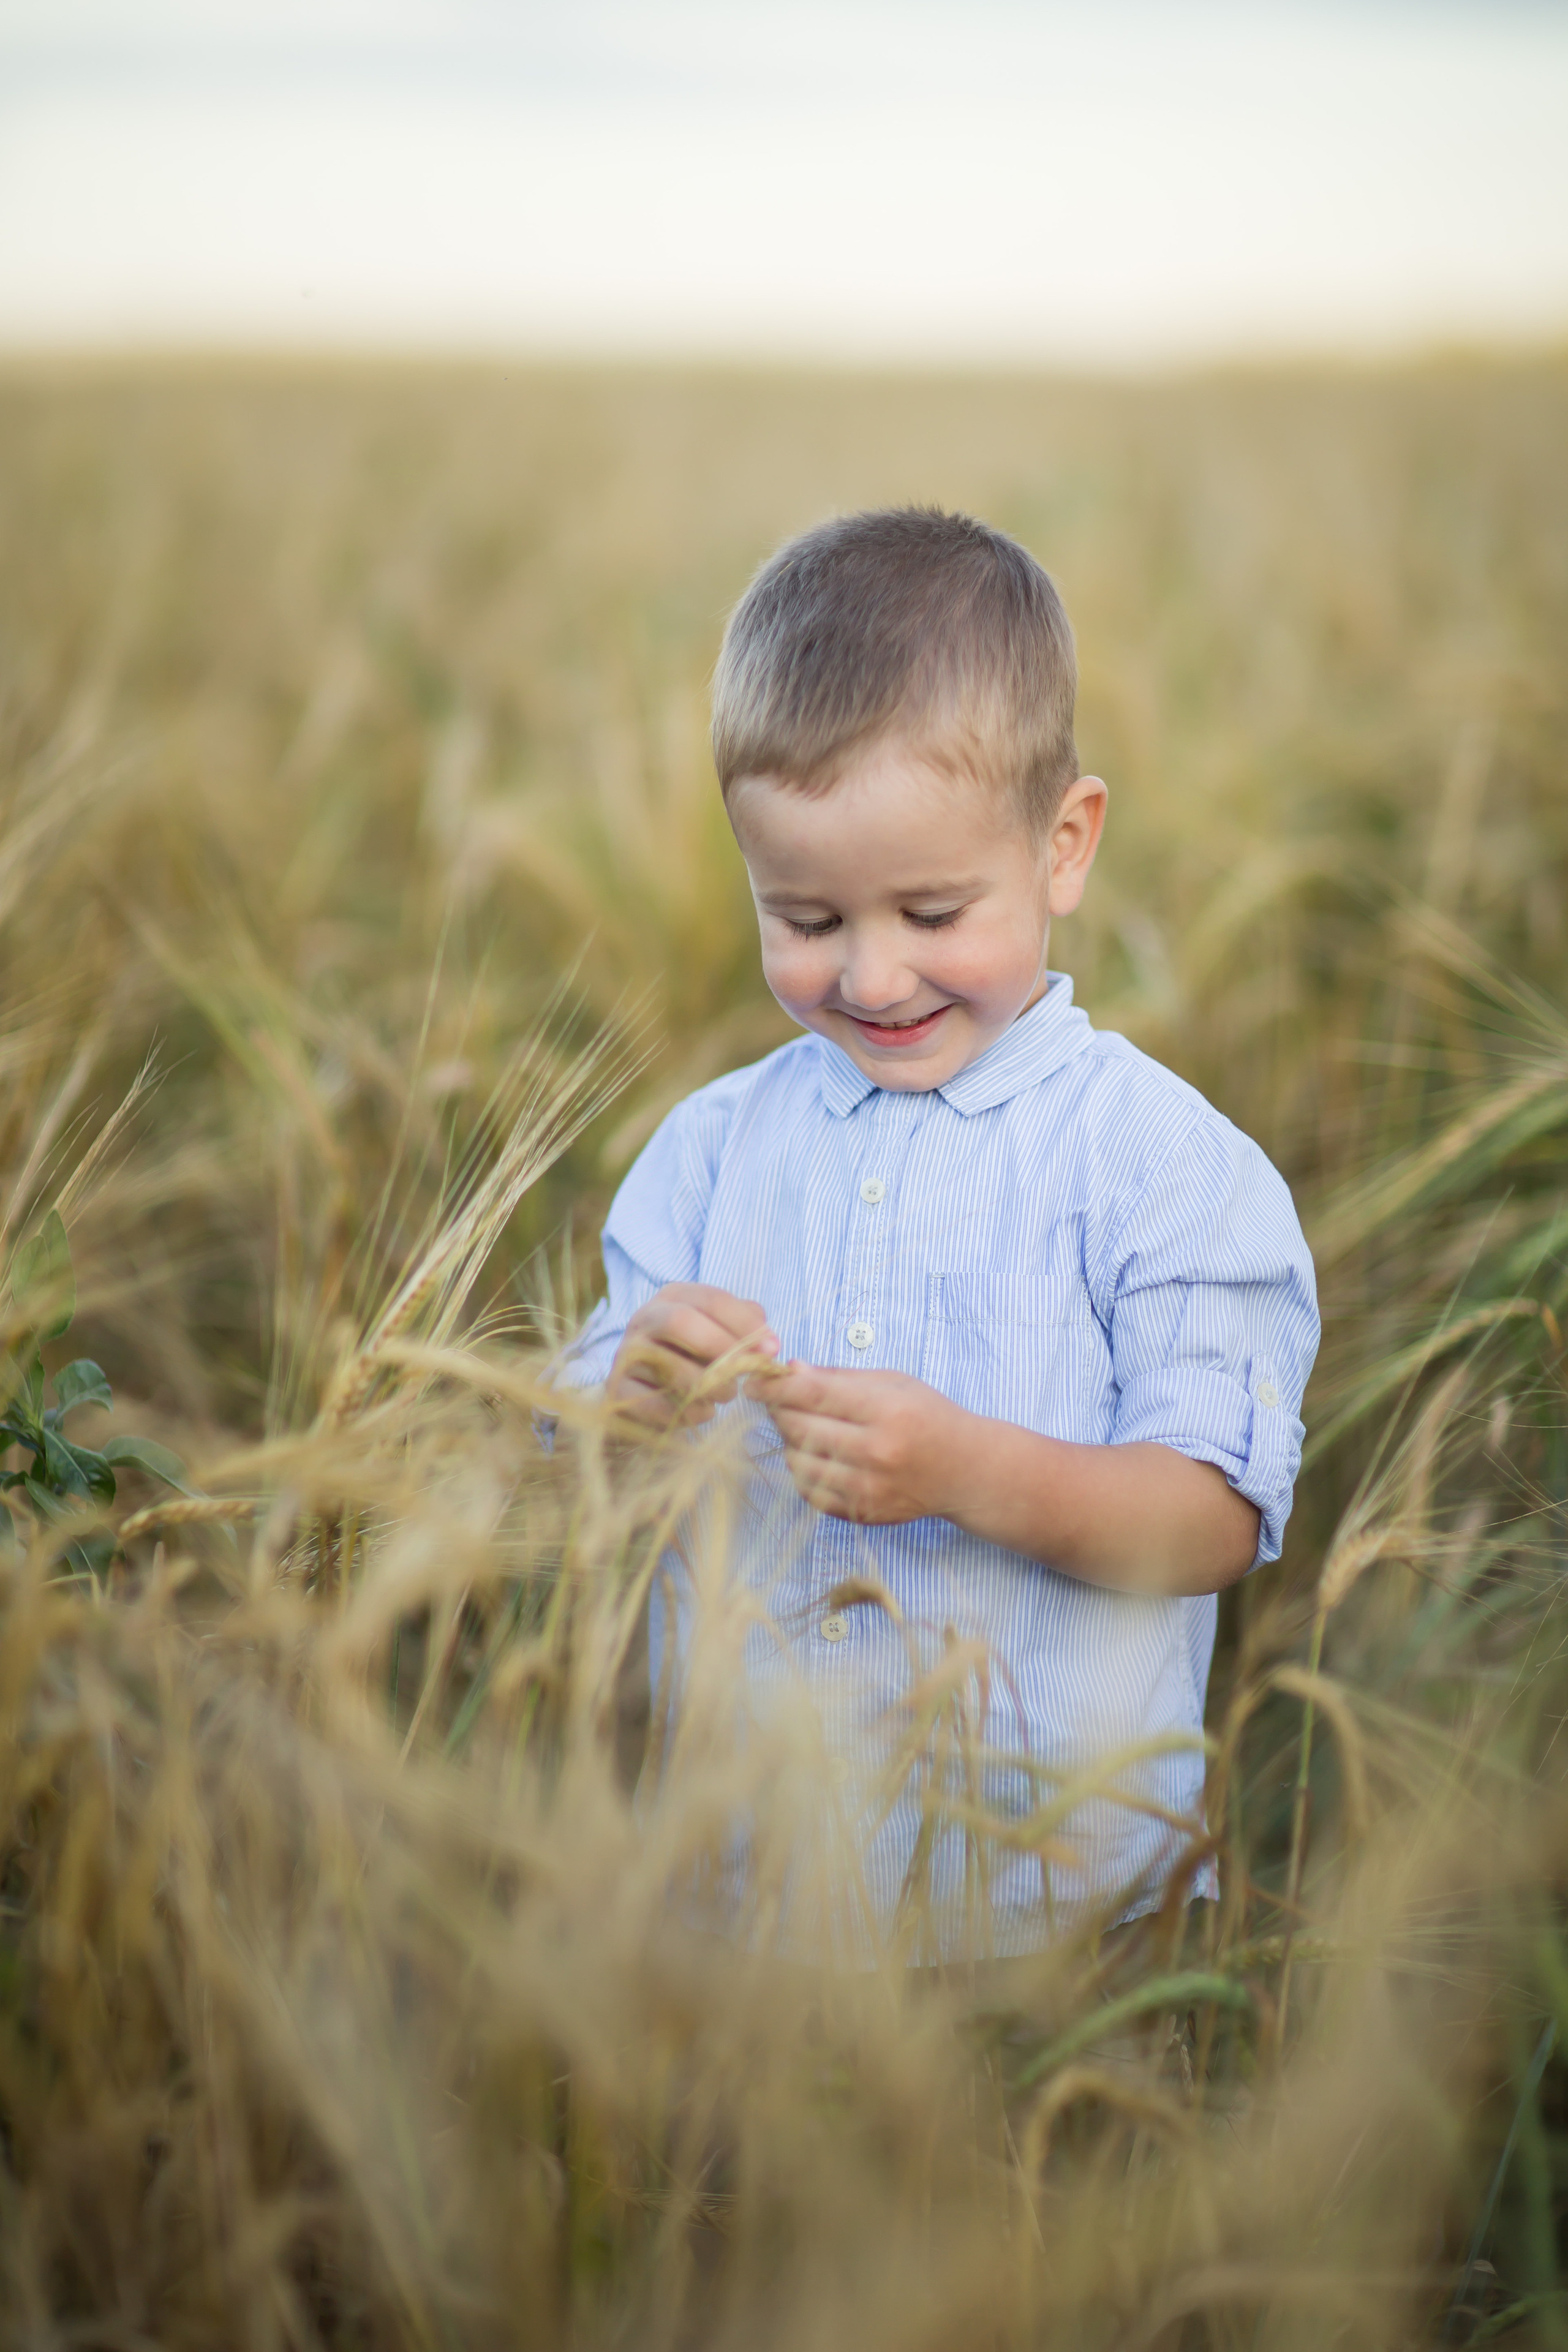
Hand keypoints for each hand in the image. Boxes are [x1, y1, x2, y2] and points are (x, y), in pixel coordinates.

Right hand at [607, 1283, 777, 1432]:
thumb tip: (767, 1338)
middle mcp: (644, 1318)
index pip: (712, 1299)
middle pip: (682, 1322)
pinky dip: (686, 1412)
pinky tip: (701, 1413)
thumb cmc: (692, 1362)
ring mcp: (626, 1354)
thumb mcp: (718, 1337)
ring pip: (670, 1366)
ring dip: (708, 1386)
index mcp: (673, 1297)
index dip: (747, 1324)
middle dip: (723, 1349)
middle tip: (747, 1374)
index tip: (773, 1349)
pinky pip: (654, 1403)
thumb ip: (744, 1328)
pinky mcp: (618, 1390)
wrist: (646, 1400)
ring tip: (725, 1396)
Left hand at [749, 1364, 966, 1523]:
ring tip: (801, 1428)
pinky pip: (811, 1493)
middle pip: (800, 1428)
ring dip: (789, 1443)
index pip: (813, 1393)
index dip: (776, 1386)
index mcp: (886, 1410)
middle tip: (774, 1401)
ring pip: (798, 1463)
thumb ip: (840, 1377)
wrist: (966, 1471)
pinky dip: (803, 1473)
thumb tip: (791, 1370)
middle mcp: (877, 1451)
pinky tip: (815, 1456)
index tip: (756, 1381)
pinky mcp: (864, 1513)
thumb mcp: (894, 1382)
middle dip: (778, 1411)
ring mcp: (869, 1488)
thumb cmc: (930, 1417)